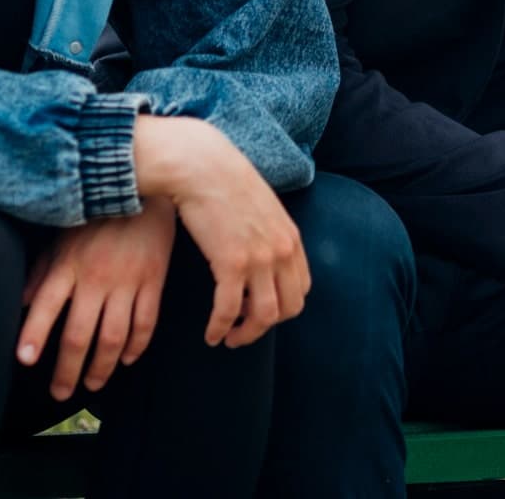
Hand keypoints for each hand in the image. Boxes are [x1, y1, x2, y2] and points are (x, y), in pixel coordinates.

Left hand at [18, 199, 177, 398]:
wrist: (148, 190)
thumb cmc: (99, 215)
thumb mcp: (63, 236)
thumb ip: (42, 271)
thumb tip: (21, 304)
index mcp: (69, 264)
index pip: (46, 305)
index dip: (35, 334)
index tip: (26, 359)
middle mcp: (96, 277)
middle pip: (80, 334)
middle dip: (68, 370)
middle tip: (60, 392)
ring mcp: (128, 281)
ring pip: (114, 337)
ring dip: (102, 367)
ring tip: (93, 383)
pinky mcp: (154, 281)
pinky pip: (146, 323)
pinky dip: (137, 346)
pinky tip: (128, 359)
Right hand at [134, 115, 310, 349]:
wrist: (203, 167)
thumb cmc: (225, 184)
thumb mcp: (262, 208)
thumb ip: (269, 233)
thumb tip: (262, 254)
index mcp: (291, 238)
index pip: (301, 289)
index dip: (281, 307)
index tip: (259, 310)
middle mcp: (282, 251)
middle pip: (288, 308)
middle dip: (266, 327)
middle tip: (244, 331)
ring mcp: (259, 258)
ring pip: (263, 316)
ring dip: (245, 334)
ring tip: (228, 338)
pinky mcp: (231, 263)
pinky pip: (228, 310)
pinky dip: (220, 328)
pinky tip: (210, 334)